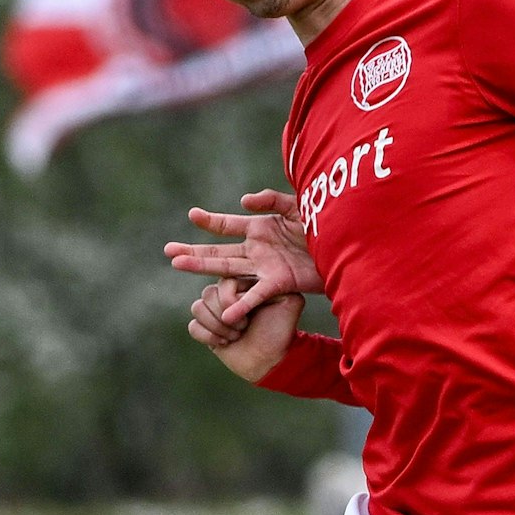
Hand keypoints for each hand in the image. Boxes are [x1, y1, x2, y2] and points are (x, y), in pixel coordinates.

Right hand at [165, 189, 323, 324]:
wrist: (346, 250)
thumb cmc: (324, 225)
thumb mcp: (297, 206)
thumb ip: (271, 200)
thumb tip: (243, 201)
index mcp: (261, 229)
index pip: (229, 225)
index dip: (211, 221)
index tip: (192, 216)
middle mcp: (257, 249)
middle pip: (219, 250)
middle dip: (194, 251)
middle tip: (168, 252)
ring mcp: (265, 267)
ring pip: (228, 269)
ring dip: (204, 268)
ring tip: (178, 266)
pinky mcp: (279, 283)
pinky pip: (256, 295)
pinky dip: (242, 304)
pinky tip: (227, 314)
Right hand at [191, 278, 303, 382]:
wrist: (272, 361)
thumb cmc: (281, 331)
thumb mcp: (290, 303)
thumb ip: (279, 282)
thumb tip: (257, 273)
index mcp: (245, 283)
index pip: (225, 281)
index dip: (230, 300)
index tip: (246, 317)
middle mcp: (228, 294)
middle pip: (208, 293)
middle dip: (223, 316)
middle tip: (243, 327)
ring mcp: (215, 310)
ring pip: (197, 307)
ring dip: (216, 327)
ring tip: (235, 336)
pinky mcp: (206, 327)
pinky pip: (192, 326)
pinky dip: (207, 336)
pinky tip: (224, 343)